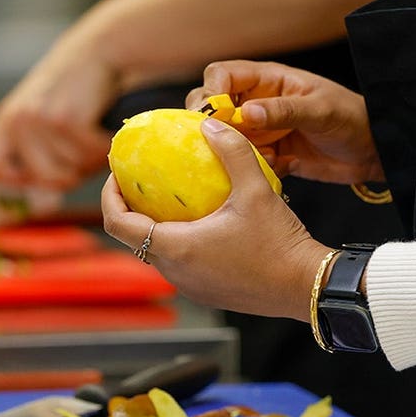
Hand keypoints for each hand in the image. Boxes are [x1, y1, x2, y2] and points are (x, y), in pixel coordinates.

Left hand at [0, 28, 120, 188]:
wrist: (97, 52)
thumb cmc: (76, 90)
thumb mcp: (42, 115)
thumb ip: (37, 151)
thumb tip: (44, 200)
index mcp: (6, 123)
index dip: (11, 180)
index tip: (35, 177)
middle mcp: (15, 122)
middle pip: (42, 179)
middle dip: (70, 176)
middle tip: (84, 157)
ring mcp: (38, 120)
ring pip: (69, 170)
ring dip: (90, 161)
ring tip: (94, 137)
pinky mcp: (64, 119)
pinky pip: (87, 155)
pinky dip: (102, 149)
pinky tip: (104, 131)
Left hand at [102, 116, 331, 320]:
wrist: (306, 286)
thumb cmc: (280, 243)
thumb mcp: (256, 189)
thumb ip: (231, 151)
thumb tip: (209, 123)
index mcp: (176, 247)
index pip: (117, 223)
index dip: (108, 196)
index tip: (117, 175)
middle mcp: (175, 272)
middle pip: (132, 239)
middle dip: (130, 209)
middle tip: (142, 183)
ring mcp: (190, 286)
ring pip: (156, 254)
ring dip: (155, 227)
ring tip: (172, 199)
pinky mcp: (206, 292)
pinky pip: (179, 265)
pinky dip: (177, 243)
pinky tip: (200, 223)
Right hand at [185, 60, 383, 183]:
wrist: (374, 152)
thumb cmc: (353, 118)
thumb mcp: (320, 110)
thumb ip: (283, 110)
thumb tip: (245, 114)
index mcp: (268, 81)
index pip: (223, 76)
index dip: (210, 91)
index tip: (213, 115)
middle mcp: (258, 104)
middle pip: (214, 107)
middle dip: (208, 124)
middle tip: (212, 143)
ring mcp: (262, 131)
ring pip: (224, 138)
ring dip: (224, 150)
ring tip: (236, 161)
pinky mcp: (269, 157)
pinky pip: (243, 163)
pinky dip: (244, 170)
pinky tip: (260, 173)